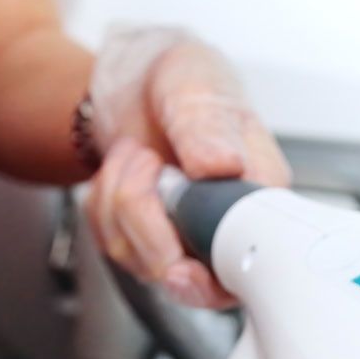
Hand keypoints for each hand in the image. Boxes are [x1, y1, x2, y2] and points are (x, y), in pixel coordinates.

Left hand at [84, 27, 289, 307]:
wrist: (139, 80)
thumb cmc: (184, 81)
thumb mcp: (198, 86)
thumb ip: (209, 126)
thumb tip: (224, 165)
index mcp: (257, 194)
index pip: (248, 264)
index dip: (211, 279)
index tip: (181, 267)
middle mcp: (225, 227)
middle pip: (189, 277)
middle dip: (148, 223)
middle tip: (150, 164)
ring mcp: (185, 240)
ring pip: (141, 261)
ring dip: (120, 201)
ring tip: (139, 156)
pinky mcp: (146, 242)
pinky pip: (111, 245)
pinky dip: (102, 205)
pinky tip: (124, 171)